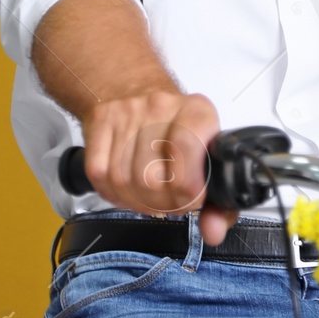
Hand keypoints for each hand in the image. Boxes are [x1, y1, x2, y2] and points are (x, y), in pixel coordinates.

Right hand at [80, 87, 233, 242]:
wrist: (133, 86)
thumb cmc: (176, 124)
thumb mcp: (208, 153)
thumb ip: (218, 201)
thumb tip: (214, 231)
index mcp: (196, 112)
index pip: (187, 154)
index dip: (188, 191)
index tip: (192, 199)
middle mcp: (160, 107)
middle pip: (152, 179)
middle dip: (162, 204)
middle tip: (171, 203)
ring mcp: (126, 114)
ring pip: (123, 180)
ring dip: (137, 202)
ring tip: (150, 198)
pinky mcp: (100, 123)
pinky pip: (100, 175)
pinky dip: (114, 194)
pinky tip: (128, 190)